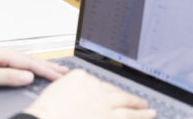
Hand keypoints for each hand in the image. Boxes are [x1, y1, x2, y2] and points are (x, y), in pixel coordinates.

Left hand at [0, 45, 66, 94]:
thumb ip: (7, 76)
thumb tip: (27, 76)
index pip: (28, 62)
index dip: (46, 70)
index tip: (61, 76)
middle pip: (28, 60)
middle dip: (48, 67)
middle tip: (66, 73)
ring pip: (22, 62)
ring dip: (39, 67)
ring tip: (53, 71)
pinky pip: (13, 64)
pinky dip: (26, 68)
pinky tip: (29, 72)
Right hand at [25, 69, 154, 118]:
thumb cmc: (45, 114)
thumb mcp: (56, 92)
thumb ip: (70, 90)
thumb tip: (78, 95)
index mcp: (80, 77)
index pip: (99, 83)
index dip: (108, 92)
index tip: (113, 95)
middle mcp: (94, 87)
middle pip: (115, 90)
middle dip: (127, 96)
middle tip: (138, 100)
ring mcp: (103, 102)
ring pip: (126, 102)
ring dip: (138, 105)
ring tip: (147, 108)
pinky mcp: (109, 117)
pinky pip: (128, 116)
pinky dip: (140, 115)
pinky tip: (148, 115)